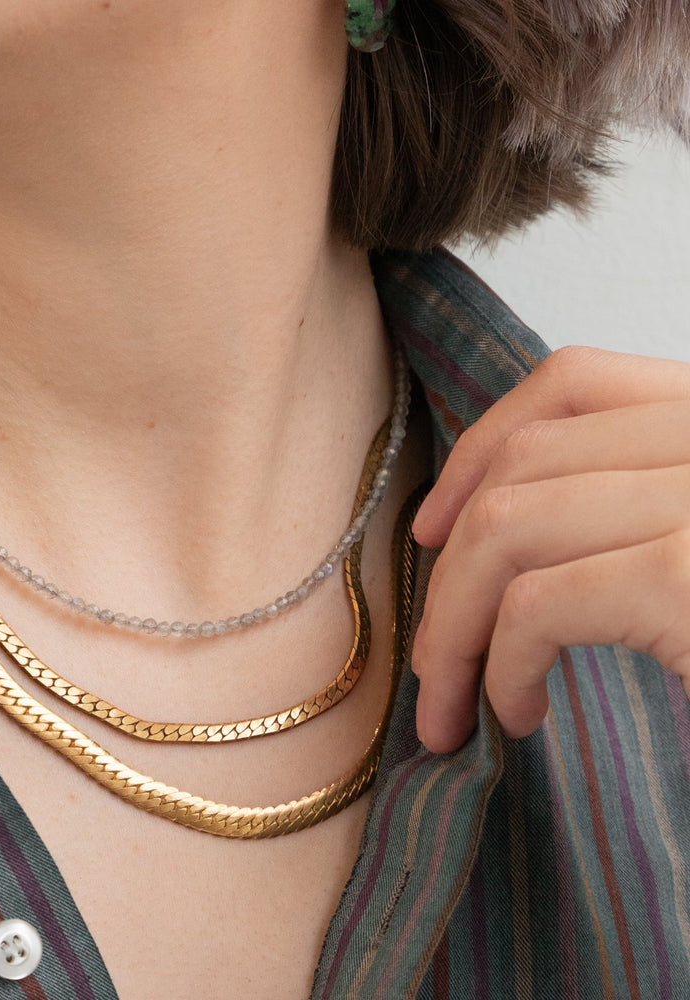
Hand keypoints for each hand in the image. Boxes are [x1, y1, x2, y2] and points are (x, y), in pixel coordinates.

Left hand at [411, 346, 689, 752]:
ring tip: (453, 702)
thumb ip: (628, 507)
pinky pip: (539, 604)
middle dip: (447, 568)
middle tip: (430, 656)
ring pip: (508, 528)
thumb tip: (480, 523)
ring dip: (451, 627)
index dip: (481, 447)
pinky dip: (498, 664)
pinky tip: (517, 712)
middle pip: (525, 464)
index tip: (432, 527)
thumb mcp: (686, 548)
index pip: (573, 382)